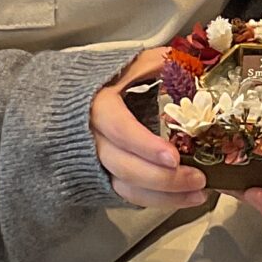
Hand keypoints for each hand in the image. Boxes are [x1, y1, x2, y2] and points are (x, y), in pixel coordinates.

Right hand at [91, 48, 206, 208]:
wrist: (63, 106)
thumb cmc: (99, 84)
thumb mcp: (123, 67)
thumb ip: (153, 63)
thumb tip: (189, 60)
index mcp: (98, 107)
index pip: (118, 129)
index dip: (144, 145)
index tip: (172, 157)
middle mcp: (93, 140)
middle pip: (125, 166)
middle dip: (163, 178)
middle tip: (198, 178)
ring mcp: (96, 163)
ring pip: (127, 188)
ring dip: (165, 196)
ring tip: (198, 194)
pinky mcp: (104, 179)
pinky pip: (129, 196)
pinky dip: (157, 201)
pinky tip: (185, 198)